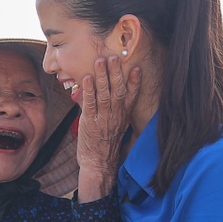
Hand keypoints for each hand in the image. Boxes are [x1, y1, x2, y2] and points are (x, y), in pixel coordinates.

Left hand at [76, 56, 140, 201]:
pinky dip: (88, 90)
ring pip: (104, 93)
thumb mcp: (116, 128)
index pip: (132, 96)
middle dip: (116, 72)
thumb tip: (111, 98)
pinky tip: (86, 78)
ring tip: (100, 61)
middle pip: (118, 90)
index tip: (137, 67)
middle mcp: (115, 115)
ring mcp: (103, 118)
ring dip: (102, 76)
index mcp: (123, 116)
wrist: (99, 165)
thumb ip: (115, 113)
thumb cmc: (106, 146)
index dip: (135, 82)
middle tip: (115, 56)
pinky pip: (90, 103)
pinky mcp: (90, 122)